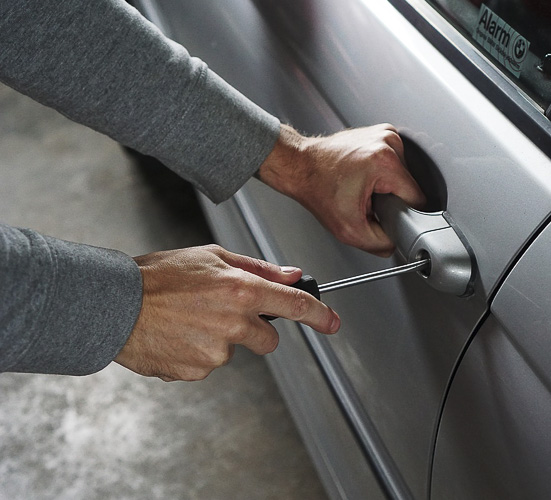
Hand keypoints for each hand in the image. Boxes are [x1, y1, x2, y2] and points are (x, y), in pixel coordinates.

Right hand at [114, 245, 339, 380]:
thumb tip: (292, 275)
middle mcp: (233, 323)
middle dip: (254, 330)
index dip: (320, 316)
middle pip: (268, 339)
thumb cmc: (158, 276)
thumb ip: (257, 268)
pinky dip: (196, 353)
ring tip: (187, 320)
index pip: (295, 306)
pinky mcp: (197, 372)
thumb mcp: (211, 256)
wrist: (113, 305)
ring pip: (233, 351)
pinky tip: (176, 336)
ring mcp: (215, 352)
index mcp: (241, 290)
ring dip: (218, 339)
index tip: (332, 323)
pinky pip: (208, 365)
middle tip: (221, 313)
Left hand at [258, 124, 425, 256]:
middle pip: (409, 186)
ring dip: (387, 185)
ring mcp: (385, 134)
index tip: (383, 213)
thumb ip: (380, 243)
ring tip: (364, 186)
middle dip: (392, 198)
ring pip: (403, 174)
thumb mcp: (349, 230)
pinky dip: (383, 173)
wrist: (300, 166)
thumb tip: (397, 243)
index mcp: (385, 162)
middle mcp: (388, 142)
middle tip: (367, 200)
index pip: (417, 198)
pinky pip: (395, 162)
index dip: (402, 213)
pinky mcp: (382, 132)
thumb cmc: (318, 189)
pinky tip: (365, 175)